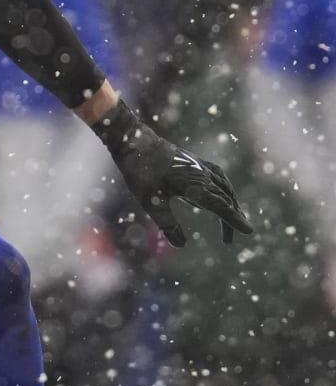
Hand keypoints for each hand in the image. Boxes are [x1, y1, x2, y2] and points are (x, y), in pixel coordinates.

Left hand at [92, 102, 252, 246]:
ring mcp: (202, 167)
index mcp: (196, 186)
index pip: (222, 207)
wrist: (136, 140)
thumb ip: (167, 223)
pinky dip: (225, 190)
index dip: (234, 220)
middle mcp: (204, 175)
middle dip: (230, 219)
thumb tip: (181, 245)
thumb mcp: (151, 201)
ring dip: (230, 205)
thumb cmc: (141, 171)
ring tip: (229, 220)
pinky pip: (219, 177)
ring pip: (225, 189)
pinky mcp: (197, 162)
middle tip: (228, 240)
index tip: (249, 231)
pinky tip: (223, 194)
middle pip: (225, 200)